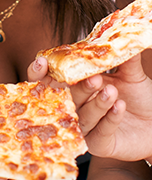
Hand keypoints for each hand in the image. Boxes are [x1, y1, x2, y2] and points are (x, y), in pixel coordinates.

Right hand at [29, 56, 151, 159]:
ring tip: (113, 92)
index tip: (43, 62)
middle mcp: (75, 108)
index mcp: (74, 88)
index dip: (40, 72)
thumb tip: (121, 35)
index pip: (48, 81)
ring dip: (97, 103)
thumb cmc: (140, 98)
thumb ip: (124, 58)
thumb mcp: (132, 75)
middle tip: (95, 78)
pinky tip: (120, 107)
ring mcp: (85, 128)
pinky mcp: (99, 144)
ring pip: (83, 116)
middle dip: (79, 88)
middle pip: (65, 99)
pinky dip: (110, 118)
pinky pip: (101, 131)